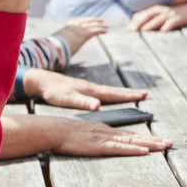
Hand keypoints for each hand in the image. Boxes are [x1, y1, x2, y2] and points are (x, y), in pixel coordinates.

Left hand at [23, 68, 146, 110]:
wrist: (41, 81)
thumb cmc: (53, 91)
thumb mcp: (67, 99)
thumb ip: (82, 102)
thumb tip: (98, 106)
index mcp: (91, 91)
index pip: (114, 94)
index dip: (128, 95)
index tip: (143, 95)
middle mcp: (91, 88)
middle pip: (115, 91)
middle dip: (130, 93)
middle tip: (145, 93)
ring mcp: (87, 88)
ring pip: (109, 91)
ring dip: (122, 93)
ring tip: (133, 94)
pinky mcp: (82, 90)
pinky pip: (102, 92)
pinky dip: (111, 94)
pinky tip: (110, 97)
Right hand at [45, 116, 171, 156]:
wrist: (54, 129)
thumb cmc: (64, 134)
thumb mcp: (82, 135)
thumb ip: (92, 138)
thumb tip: (98, 143)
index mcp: (104, 130)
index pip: (128, 134)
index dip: (145, 137)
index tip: (158, 140)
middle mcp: (108, 132)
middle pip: (135, 136)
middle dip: (154, 139)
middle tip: (170, 142)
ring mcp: (105, 138)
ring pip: (132, 141)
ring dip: (150, 144)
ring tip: (165, 146)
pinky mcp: (100, 146)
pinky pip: (120, 148)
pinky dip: (133, 149)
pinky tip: (144, 151)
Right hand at [53, 18, 107, 55]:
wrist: (55, 46)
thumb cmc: (54, 46)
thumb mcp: (55, 42)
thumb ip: (58, 43)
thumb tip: (54, 47)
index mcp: (67, 27)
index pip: (76, 22)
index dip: (83, 21)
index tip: (87, 20)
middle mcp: (74, 26)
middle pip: (86, 21)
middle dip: (93, 20)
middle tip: (100, 20)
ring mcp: (79, 30)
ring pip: (92, 25)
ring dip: (100, 25)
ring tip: (106, 26)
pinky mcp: (84, 35)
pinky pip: (95, 31)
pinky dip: (101, 30)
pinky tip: (106, 31)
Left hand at [127, 3, 186, 31]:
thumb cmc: (173, 13)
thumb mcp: (160, 13)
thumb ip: (148, 15)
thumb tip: (134, 17)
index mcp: (156, 9)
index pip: (143, 14)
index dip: (135, 20)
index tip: (127, 27)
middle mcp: (162, 10)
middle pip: (148, 16)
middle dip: (140, 22)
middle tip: (132, 30)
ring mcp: (170, 14)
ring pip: (158, 19)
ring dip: (150, 25)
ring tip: (143, 30)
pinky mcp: (179, 18)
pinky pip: (172, 22)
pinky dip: (167, 26)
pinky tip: (163, 31)